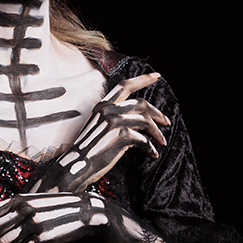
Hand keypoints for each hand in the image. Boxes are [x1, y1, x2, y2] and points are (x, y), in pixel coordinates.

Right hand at [34, 73, 169, 193]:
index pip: (124, 86)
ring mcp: (114, 121)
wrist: (75, 166)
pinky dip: (150, 147)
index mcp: (102, 106)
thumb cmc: (87, 151)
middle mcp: (108, 109)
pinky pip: (143, 139)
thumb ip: (114, 119)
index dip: (142, 79)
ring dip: (157, 132)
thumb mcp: (98, 128)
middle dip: (157, 112)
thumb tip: (140, 120)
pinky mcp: (120, 135)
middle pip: (141, 103)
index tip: (156, 76)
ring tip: (161, 142)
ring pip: (145, 120)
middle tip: (166, 122)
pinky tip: (152, 154)